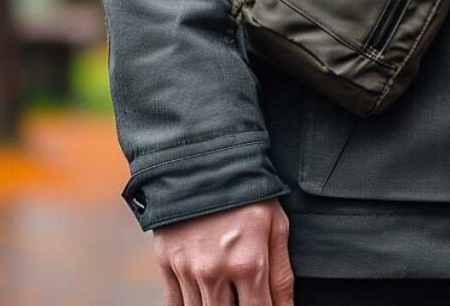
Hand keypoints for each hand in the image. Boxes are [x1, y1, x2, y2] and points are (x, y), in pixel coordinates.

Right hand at [153, 199, 293, 305]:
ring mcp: (187, 270)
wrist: (204, 159)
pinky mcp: (166, 264)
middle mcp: (215, 272)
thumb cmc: (247, 190)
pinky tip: (204, 297)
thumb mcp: (276, 225)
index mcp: (248, 263)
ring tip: (226, 294)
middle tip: (245, 296)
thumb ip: (282, 275)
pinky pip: (175, 305)